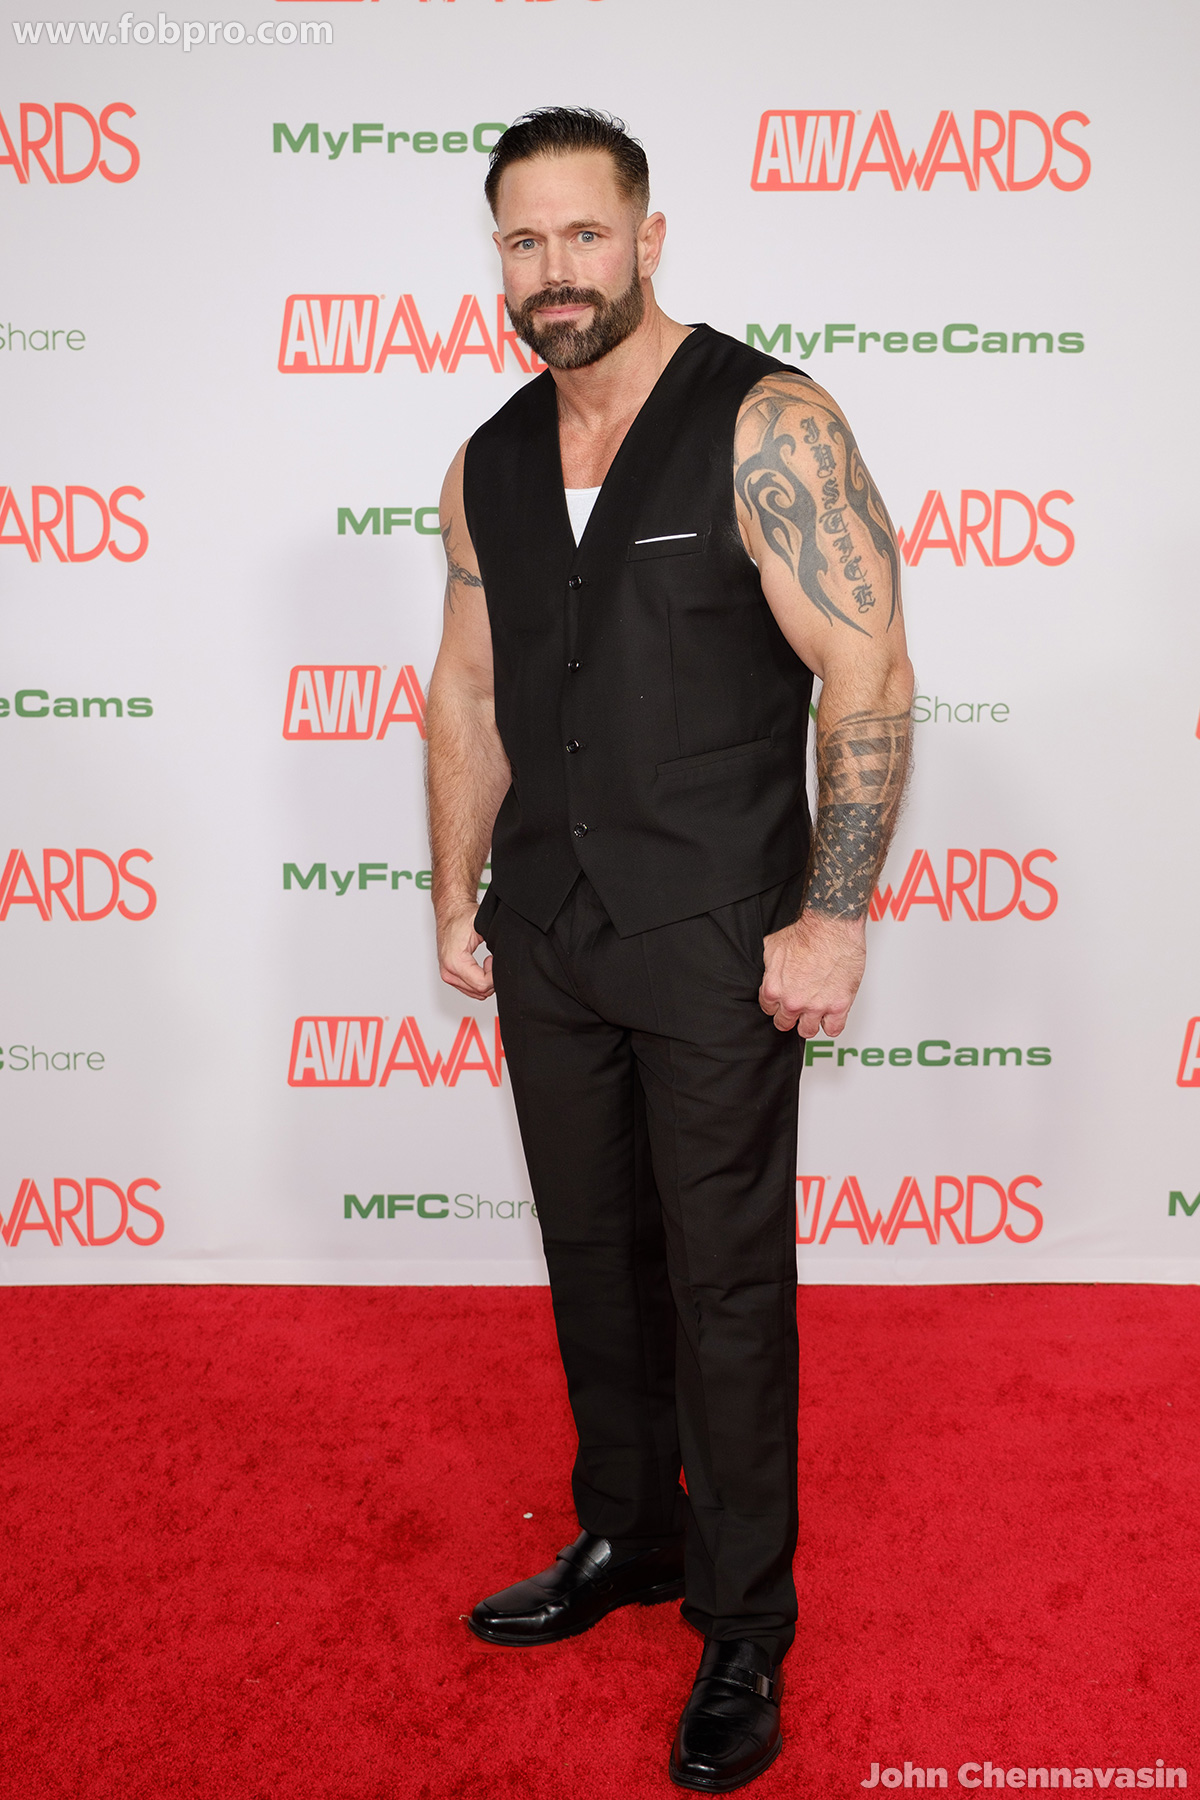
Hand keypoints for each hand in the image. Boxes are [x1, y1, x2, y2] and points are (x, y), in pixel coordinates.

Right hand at [436, 904, 493, 999]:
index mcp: (455, 961)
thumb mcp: (483, 928)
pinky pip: (469, 989)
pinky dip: (479, 981)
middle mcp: (448, 971)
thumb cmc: (463, 917)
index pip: (482, 984)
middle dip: (492, 978)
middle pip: (480, 991)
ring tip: (488, 962)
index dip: (495, 976)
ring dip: (486, 980)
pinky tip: (481, 967)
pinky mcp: (449, 976)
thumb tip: (509, 956)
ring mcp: (447, 975)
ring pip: (475, 993)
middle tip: (493, 960)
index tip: (495, 960)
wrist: (450, 912)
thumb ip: (496, 944)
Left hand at [759, 911, 865, 1036]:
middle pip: (785, 1023)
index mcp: (774, 989)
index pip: (768, 1009)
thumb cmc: (807, 933)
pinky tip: (831, 1015)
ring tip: (815, 1010)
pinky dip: (832, 1024)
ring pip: (807, 1031)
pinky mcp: (839, 1006)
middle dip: (791, 1015)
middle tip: (799, 1005)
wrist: (831, 927)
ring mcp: (816, 1006)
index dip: (777, 1004)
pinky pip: (833, 1030)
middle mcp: (793, 1001)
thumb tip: (770, 972)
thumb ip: (769, 967)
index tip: (784, 1000)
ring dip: (810, 1022)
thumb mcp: (774, 946)